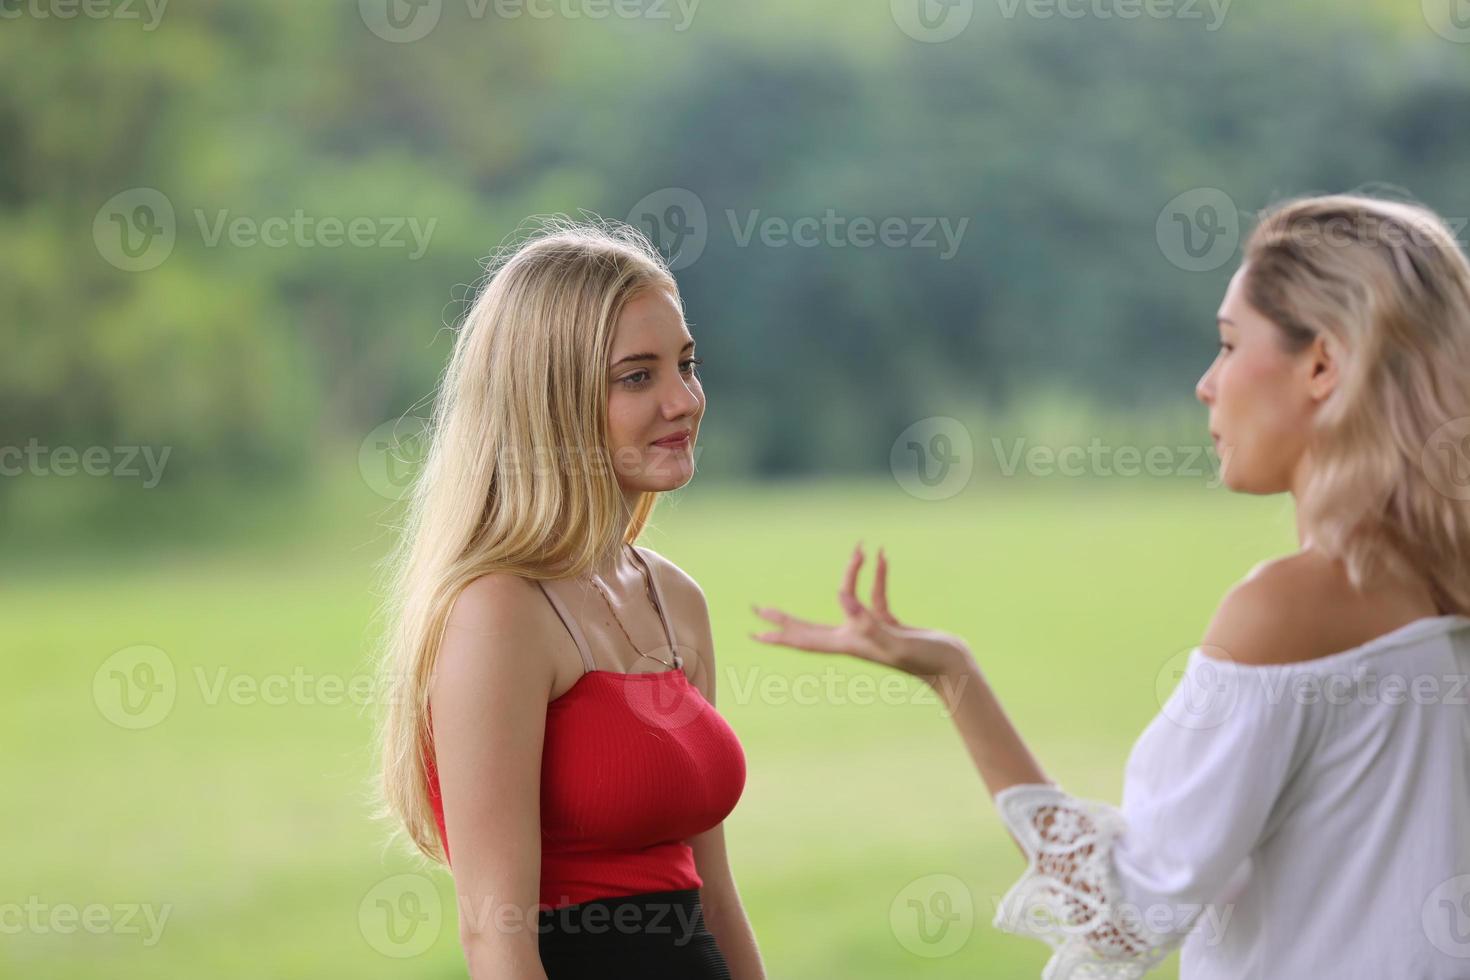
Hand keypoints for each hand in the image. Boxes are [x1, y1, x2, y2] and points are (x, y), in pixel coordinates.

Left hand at [751, 543, 973, 679]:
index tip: (753, 633)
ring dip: (853, 573)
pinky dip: (879, 576)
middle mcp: (853, 638)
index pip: (804, 639)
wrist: (952, 665)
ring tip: (860, 550)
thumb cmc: (924, 658)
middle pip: (809, 627)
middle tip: (757, 610)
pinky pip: (876, 595)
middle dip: (784, 618)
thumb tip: (840, 596)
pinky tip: (883, 557)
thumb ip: (867, 621)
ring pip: (849, 599)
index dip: (779, 634)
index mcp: (848, 644)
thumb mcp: (893, 640)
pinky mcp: (888, 623)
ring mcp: (870, 631)